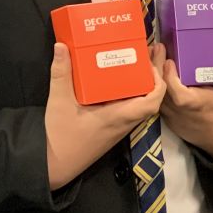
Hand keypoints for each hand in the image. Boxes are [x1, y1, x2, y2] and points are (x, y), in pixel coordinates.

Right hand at [46, 41, 166, 190]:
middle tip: (147, 54)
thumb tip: (61, 47)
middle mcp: (123, 122)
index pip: (151, 102)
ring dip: (142, 85)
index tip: (150, 65)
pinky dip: (129, 93)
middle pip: (149, 99)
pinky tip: (118, 80)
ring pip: (139, 104)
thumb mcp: (58, 102)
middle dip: (152, 77)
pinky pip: (128, 108)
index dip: (158, 83)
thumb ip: (61, 74)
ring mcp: (118, 126)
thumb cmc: (59, 137)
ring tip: (136, 62)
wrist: (54, 165)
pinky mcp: (111, 128)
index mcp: (117, 116)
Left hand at [159, 32, 212, 162]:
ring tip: (154, 55)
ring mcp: (174, 118)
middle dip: (156, 69)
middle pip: (162, 91)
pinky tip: (154, 72)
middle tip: (157, 47)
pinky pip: (158, 103)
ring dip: (154, 77)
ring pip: (156, 97)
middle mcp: (184, 113)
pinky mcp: (171, 122)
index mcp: (201, 104)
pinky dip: (155, 89)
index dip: (170, 78)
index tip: (169, 60)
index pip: (179, 95)